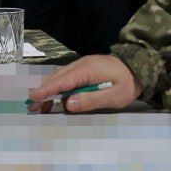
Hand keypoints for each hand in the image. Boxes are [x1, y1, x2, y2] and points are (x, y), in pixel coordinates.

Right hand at [27, 55, 141, 113]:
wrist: (139, 67)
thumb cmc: (127, 83)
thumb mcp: (114, 96)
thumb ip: (91, 99)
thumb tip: (68, 104)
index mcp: (88, 69)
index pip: (63, 80)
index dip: (47, 89)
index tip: (33, 97)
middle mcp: (81, 64)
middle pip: (57, 77)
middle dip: (43, 91)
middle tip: (31, 106)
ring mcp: (82, 65)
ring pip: (60, 76)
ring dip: (48, 89)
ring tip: (39, 105)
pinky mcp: (84, 69)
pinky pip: (66, 77)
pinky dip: (57, 86)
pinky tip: (53, 97)